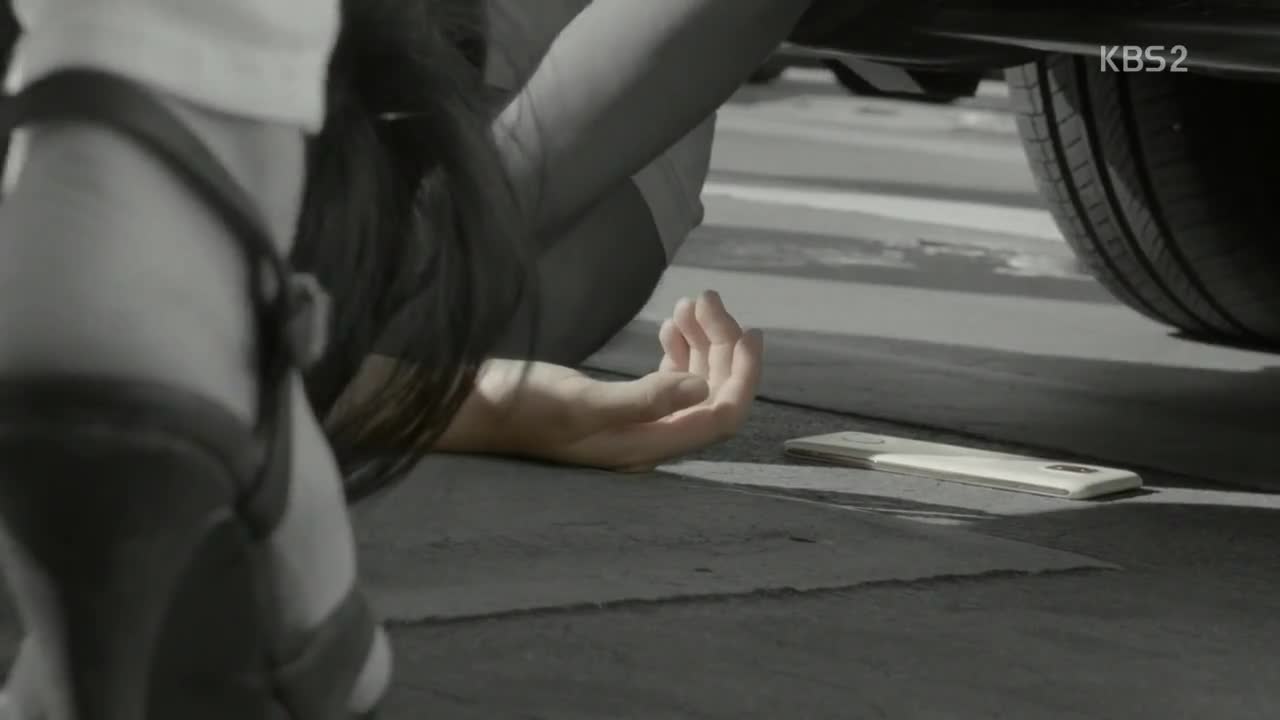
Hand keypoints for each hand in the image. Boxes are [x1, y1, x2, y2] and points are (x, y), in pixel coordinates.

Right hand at [437, 290, 762, 469]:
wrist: (473, 407)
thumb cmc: (521, 407)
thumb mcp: (582, 401)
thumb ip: (643, 400)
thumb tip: (702, 389)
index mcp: (647, 444)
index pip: (720, 416)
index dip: (743, 376)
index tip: (749, 330)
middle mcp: (648, 438)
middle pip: (710, 394)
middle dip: (720, 345)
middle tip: (707, 297)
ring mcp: (634, 422)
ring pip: (691, 382)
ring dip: (700, 341)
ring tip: (692, 301)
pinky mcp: (618, 405)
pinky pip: (666, 379)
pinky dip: (677, 348)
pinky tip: (671, 324)